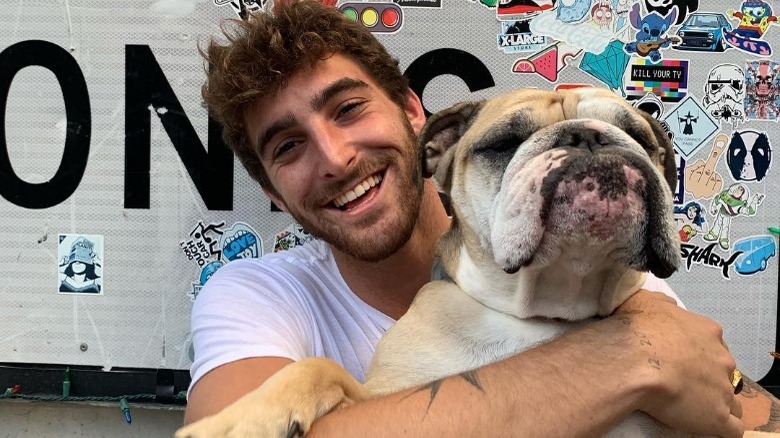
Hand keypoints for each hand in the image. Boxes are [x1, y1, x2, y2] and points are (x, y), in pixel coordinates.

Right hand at [614, 290, 742, 436]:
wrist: (632, 360)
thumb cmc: (636, 330)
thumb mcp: (645, 300)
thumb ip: (662, 304)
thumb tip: (666, 307)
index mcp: (707, 331)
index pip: (713, 345)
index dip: (697, 355)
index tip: (681, 361)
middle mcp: (721, 359)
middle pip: (723, 371)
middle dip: (707, 378)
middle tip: (682, 383)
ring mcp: (722, 388)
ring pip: (730, 399)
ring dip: (715, 403)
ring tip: (692, 408)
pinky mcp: (718, 416)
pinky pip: (731, 427)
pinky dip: (720, 427)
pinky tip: (704, 425)